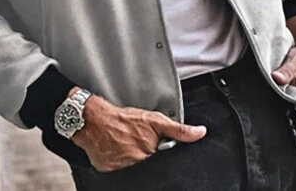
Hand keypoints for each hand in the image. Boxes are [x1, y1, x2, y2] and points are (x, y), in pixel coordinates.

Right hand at [70, 94, 206, 172]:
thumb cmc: (124, 119)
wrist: (95, 120)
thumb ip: (178, 130)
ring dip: (136, 164)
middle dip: (150, 160)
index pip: (165, 167)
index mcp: (151, 155)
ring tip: (128, 148)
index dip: (163, 160)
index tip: (157, 151)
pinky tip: (119, 154)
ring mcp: (123, 172)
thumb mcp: (154, 120)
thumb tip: (200, 133)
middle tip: (140, 146)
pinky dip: (122, 166)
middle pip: (152, 170)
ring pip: (138, 173)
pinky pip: (122, 175)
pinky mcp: (111, 174)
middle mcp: (138, 167)